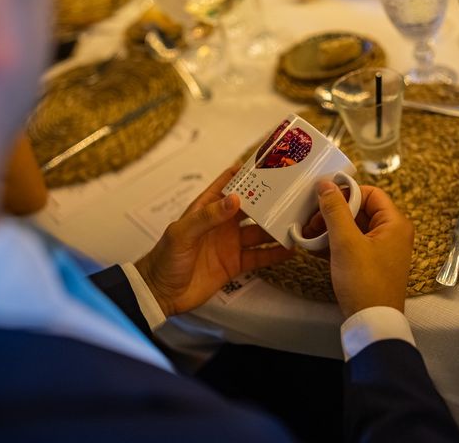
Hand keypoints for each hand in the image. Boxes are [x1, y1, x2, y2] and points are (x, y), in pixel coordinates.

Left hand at [135, 166, 292, 316]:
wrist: (161, 293)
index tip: (267, 165)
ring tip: (296, 221)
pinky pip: (260, 255)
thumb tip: (235, 199)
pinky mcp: (236, 263)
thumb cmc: (165, 258)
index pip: (228, 184)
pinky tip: (291, 249)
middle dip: (269, 200)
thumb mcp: (183, 233)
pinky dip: (275, 253)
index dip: (246, 173)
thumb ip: (208, 216)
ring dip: (276, 227)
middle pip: (251, 207)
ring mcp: (231, 243)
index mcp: (207, 208)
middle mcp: (222, 223)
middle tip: (291, 194)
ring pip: (260, 231)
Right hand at [306, 181, 413, 317]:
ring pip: (353, 227)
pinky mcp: (370, 263)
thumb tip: (325, 184)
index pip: (371, 193)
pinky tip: (315, 247)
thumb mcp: (346, 242)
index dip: (346, 193)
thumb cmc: (365, 282)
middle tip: (311, 220)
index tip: (322, 198)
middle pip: (360, 210)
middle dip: (334, 213)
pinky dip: (335, 243)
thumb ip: (335, 210)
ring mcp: (381, 249)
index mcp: (395, 224)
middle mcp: (392, 233)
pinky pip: (352, 244)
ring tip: (309, 235)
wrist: (372, 322)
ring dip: (331, 228)